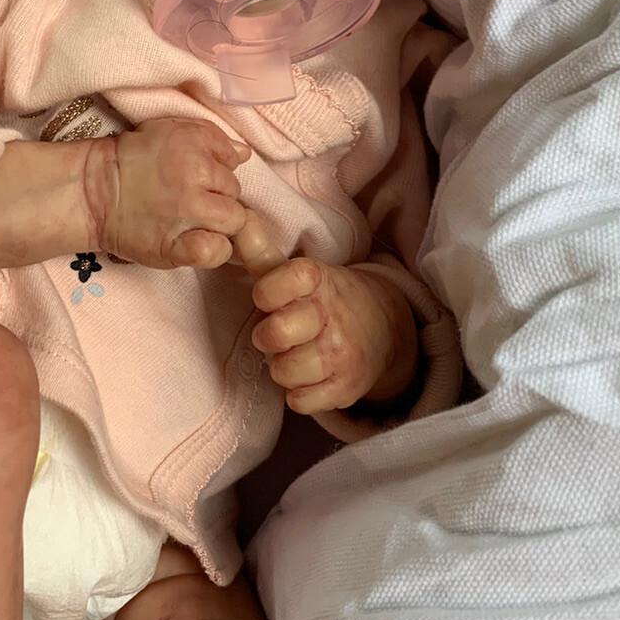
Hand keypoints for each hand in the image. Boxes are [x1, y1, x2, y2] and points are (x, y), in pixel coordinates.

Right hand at [86, 119, 249, 269]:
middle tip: (194, 203)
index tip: (203, 181)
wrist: (94, 192)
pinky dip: (214, 250)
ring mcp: (187, 213)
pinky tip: (198, 244)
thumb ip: (211, 138)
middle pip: (236, 195)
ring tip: (196, 224)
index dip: (220, 175)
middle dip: (220, 199)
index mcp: (195, 144)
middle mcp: (195, 176)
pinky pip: (215, 251)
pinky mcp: (175, 245)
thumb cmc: (133, 160)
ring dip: (220, 225)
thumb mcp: (170, 131)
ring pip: (234, 222)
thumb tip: (243, 154)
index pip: (234, 164)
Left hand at [250, 256, 417, 413]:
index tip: (267, 297)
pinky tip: (308, 378)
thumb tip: (235, 217)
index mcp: (319, 281)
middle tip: (278, 333)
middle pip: (276, 333)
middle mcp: (333, 316)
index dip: (268, 291)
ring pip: (284, 372)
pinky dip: (298, 394)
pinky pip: (301, 402)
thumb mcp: (296, 273)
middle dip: (267, 336)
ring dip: (282, 368)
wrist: (384, 329)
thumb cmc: (322, 300)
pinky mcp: (347, 388)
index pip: (287, 278)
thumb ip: (259, 249)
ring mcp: (343, 354)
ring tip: (294, 355)